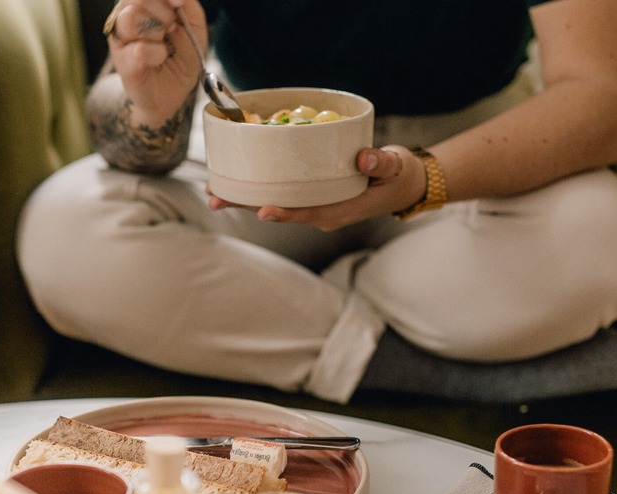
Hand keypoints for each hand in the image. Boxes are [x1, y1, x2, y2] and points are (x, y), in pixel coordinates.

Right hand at [104, 0, 205, 124]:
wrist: (173, 93)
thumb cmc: (181, 56)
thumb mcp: (194, 26)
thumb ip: (187, 5)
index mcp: (143, 4)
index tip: (178, 3)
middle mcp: (126, 16)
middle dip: (163, 13)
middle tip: (172, 30)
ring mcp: (121, 39)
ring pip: (131, 18)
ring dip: (157, 30)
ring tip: (164, 45)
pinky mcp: (122, 62)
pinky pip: (139, 49)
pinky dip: (156, 53)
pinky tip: (160, 58)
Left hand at [208, 145, 428, 231]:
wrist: (403, 184)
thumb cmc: (399, 177)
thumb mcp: (395, 169)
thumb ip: (381, 163)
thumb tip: (364, 158)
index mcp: (340, 211)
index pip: (308, 214)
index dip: (284, 213)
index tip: (262, 210)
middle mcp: (321, 213)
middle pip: (280, 211)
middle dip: (247, 205)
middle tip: (215, 198)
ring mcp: (313, 205)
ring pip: (275, 203)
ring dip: (244, 198)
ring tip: (213, 191)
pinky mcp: (310, 195)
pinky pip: (281, 193)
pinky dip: (258, 186)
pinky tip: (235, 178)